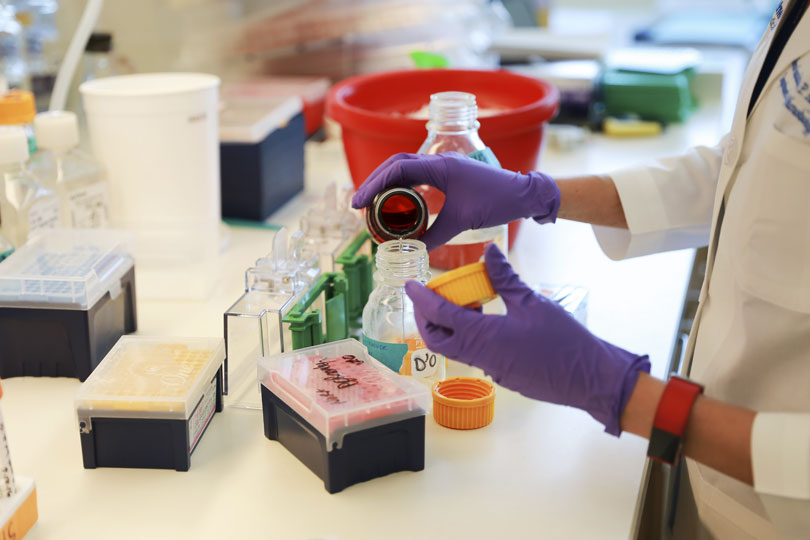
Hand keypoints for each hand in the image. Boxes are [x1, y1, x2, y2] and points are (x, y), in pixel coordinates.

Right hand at [351, 152, 560, 250]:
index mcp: (441, 166)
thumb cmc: (497, 202)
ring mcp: (444, 165)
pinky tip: (396, 201)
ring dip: (386, 183)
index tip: (359, 203)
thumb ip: (435, 236)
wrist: (524, 194)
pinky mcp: (449, 173)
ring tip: (371, 203)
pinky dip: (402, 186)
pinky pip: (418, 175)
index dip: (374, 185)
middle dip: (374, 183)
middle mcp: (439, 160)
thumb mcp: (463, 221)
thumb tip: (412, 251)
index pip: (398, 170)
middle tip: (359, 204)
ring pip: (405, 167)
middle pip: (396, 164)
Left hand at [405, 244, 649, 435]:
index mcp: (482, 337)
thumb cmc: (564, 340)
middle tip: (428, 298)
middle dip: (426, 319)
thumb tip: (489, 251)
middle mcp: (480, 358)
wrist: (589, 379)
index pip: (439, 315)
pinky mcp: (504, 377)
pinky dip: (470, 337)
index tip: (409, 285)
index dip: (421, 299)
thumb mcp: (531, 302)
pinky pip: (476, 357)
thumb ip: (505, 277)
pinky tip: (488, 321)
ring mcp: (491, 371)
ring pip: (456, 350)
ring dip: (451, 328)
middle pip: (437, 340)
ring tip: (464, 303)